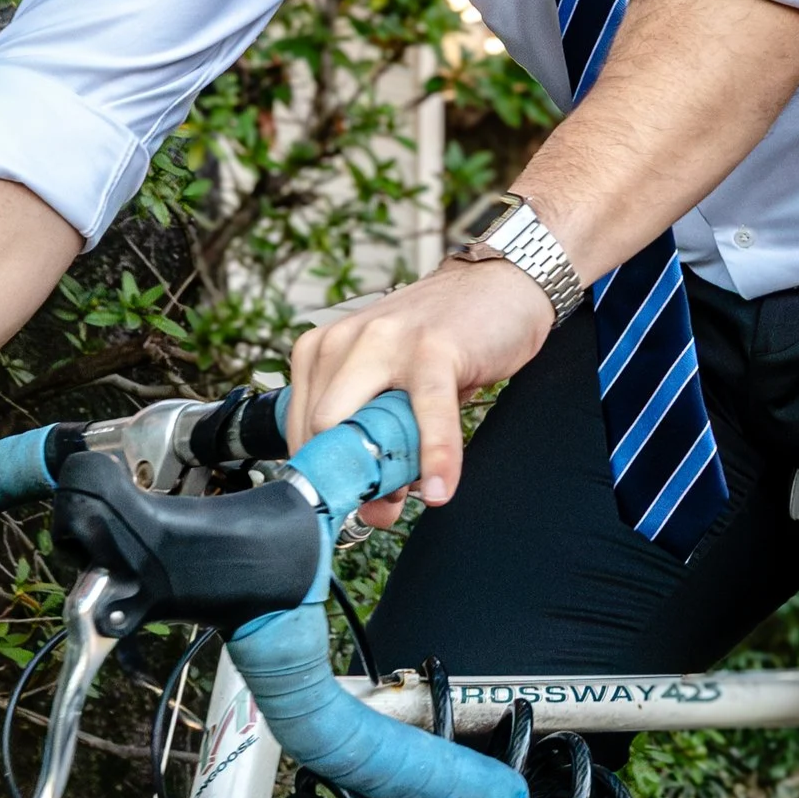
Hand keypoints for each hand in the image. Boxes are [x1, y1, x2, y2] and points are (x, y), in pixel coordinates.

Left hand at [285, 254, 555, 525]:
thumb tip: (374, 512)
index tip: (351, 501)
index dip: (325, 476)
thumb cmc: (442, 341)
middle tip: (387, 501)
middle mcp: (343, 341)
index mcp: (322, 350)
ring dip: (385, 474)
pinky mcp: (433, 348)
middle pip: (319, 433)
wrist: (498, 285)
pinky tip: (439, 489)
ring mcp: (386, 341)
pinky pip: (428, 415)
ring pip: (359, 426)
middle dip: (349, 478)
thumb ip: (377, 442)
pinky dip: (434, 458)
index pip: (299, 432)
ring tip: (415, 494)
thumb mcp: (394, 388)